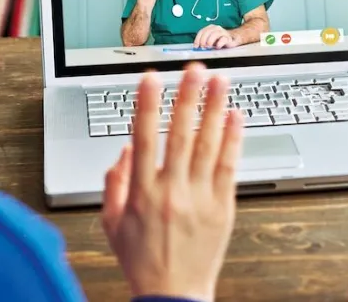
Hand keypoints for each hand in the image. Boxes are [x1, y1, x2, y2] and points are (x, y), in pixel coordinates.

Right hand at [101, 64, 243, 300]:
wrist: (173, 296)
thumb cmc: (142, 261)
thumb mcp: (111, 223)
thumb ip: (115, 183)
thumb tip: (124, 150)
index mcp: (142, 192)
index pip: (143, 138)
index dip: (147, 105)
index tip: (151, 78)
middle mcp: (172, 191)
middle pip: (182, 134)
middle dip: (188, 97)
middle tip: (194, 69)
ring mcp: (200, 198)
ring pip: (209, 144)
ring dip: (215, 108)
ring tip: (221, 81)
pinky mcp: (223, 207)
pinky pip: (229, 166)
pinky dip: (233, 139)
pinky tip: (235, 117)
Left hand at [195, 24, 238, 48]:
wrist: (233, 39)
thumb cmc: (219, 40)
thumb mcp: (210, 40)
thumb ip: (204, 42)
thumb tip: (196, 47)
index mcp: (210, 28)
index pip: (201, 31)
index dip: (197, 39)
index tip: (196, 46)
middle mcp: (216, 28)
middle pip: (207, 32)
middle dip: (203, 40)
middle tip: (202, 47)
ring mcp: (223, 32)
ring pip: (215, 34)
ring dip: (210, 41)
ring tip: (208, 47)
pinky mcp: (228, 38)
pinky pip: (223, 39)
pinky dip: (219, 43)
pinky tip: (217, 47)